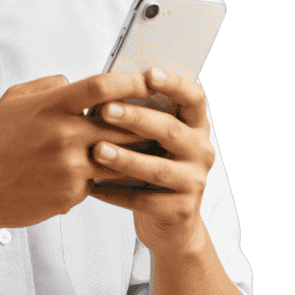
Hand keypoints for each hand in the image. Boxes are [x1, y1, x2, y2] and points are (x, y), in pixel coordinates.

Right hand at [0, 73, 166, 231]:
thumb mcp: (13, 100)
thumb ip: (47, 85)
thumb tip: (74, 79)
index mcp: (50, 106)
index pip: (101, 86)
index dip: (131, 81)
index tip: (149, 80)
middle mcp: (62, 134)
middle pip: (121, 121)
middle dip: (145, 118)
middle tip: (164, 113)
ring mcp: (69, 166)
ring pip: (119, 155)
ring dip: (136, 150)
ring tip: (153, 145)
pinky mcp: (71, 193)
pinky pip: (101, 180)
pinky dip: (109, 175)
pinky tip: (119, 172)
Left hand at [88, 67, 216, 254]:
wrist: (170, 220)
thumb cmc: (152, 164)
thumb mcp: (151, 138)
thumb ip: (137, 114)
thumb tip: (101, 91)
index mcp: (195, 125)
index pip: (194, 97)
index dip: (174, 84)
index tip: (149, 73)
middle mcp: (201, 151)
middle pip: (171, 130)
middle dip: (136, 118)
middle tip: (105, 110)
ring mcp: (193, 181)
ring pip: (158, 168)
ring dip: (125, 158)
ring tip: (97, 150)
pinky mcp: (180, 210)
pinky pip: (144, 200)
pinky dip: (116, 193)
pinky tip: (93, 186)